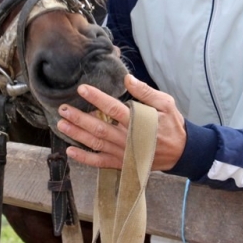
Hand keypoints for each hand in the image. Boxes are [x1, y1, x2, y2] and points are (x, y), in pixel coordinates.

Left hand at [56, 74, 186, 170]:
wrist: (181, 153)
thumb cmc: (172, 125)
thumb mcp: (165, 104)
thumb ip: (146, 92)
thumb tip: (127, 79)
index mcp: (139, 122)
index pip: (113, 109)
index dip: (97, 98)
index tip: (82, 89)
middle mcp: (128, 139)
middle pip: (99, 128)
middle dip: (79, 118)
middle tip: (62, 108)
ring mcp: (123, 153)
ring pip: (96, 144)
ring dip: (77, 134)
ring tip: (62, 124)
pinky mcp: (121, 163)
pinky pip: (100, 162)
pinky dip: (85, 158)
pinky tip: (70, 151)